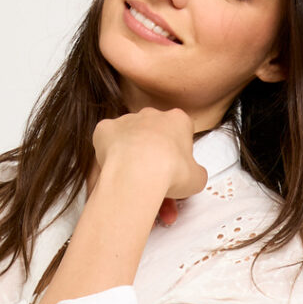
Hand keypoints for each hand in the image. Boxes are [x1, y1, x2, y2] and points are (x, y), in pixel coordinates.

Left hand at [90, 108, 206, 209]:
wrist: (137, 173)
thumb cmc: (169, 172)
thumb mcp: (197, 178)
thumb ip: (195, 173)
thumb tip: (192, 176)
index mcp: (177, 120)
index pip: (181, 133)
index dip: (178, 155)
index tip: (176, 171)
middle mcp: (152, 115)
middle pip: (154, 137)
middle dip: (155, 160)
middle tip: (156, 184)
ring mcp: (127, 120)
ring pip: (131, 141)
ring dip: (134, 162)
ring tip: (136, 188)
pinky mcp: (106, 129)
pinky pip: (107, 142)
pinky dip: (110, 156)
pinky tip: (117, 173)